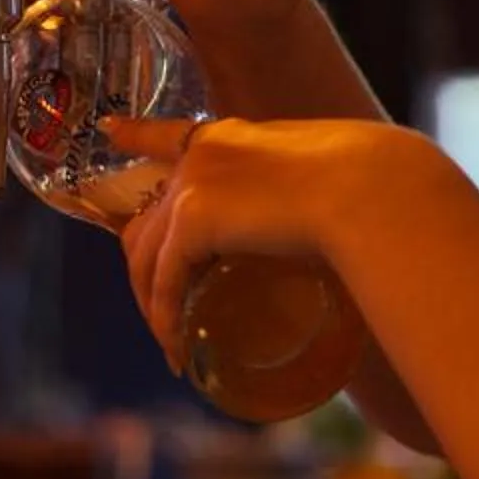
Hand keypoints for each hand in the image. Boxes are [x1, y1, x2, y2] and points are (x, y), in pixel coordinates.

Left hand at [106, 115, 424, 372]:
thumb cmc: (370, 187)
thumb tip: (339, 231)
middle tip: (161, 312)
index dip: (134, 135)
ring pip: (146, 256)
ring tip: (172, 345)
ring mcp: (191, 184)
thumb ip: (308, 196)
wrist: (368, 188)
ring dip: (153, 306)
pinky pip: (164, 282)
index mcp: (231, 137)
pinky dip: (166, 320)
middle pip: (147, 218)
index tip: (109, 130)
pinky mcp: (193, 220)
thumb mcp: (325, 179)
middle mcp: (200, 155)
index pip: (167, 134)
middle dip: (147, 270)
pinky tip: (176, 348)